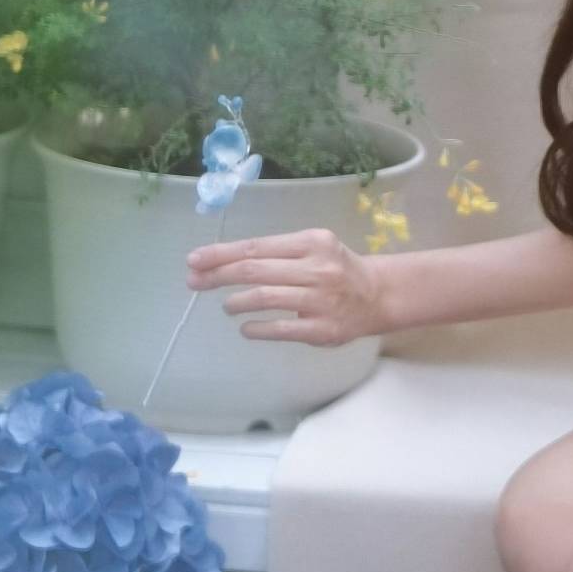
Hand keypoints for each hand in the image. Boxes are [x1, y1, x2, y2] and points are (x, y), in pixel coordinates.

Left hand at [185, 229, 388, 345]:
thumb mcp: (312, 249)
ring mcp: (321, 300)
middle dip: (218, 275)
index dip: (221, 254)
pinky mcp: (323, 329)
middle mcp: (317, 268)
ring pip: (265, 297)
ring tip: (227, 306)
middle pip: (255, 270)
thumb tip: (223, 263)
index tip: (194, 260)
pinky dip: (256, 328)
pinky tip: (245, 328)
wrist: (378, 296)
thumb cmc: (336, 269)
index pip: (256, 246)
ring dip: (236, 302)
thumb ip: (276, 254)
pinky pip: (281, 328)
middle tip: (194, 281)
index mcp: (312, 242)